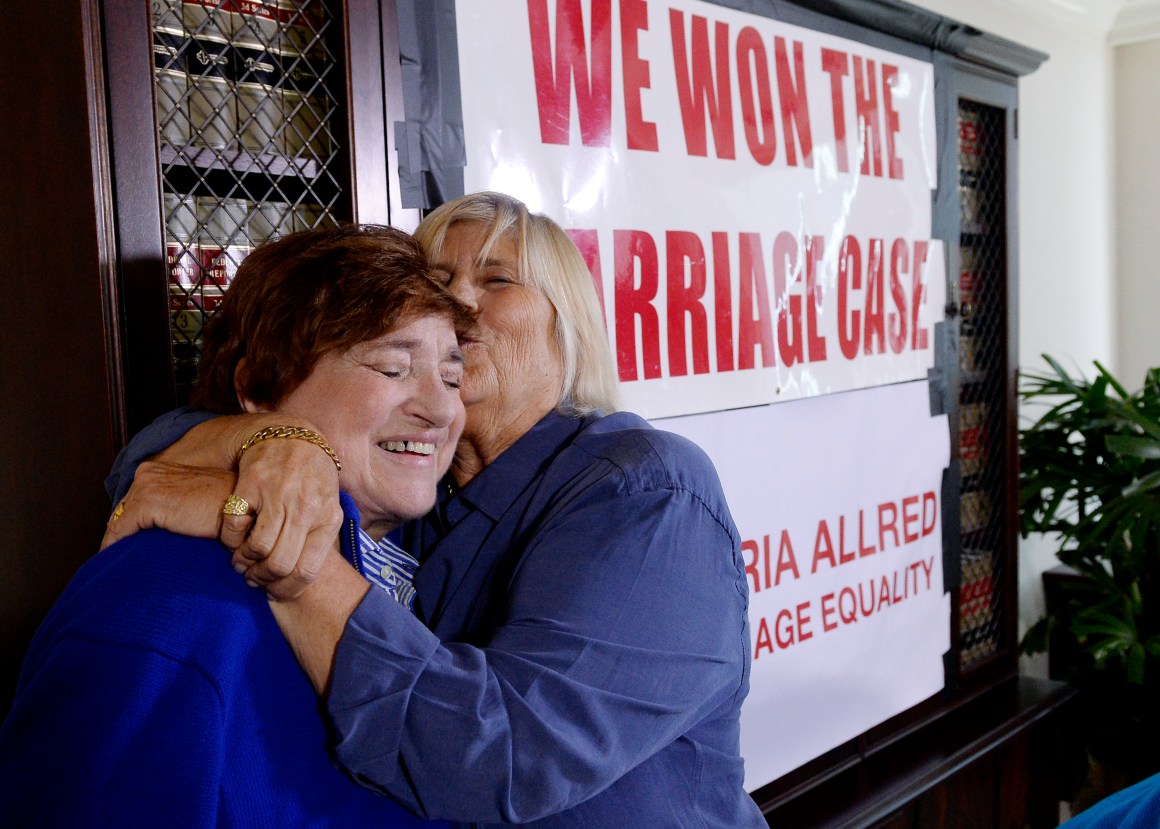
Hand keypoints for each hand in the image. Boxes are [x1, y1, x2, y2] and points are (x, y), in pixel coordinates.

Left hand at [101, 461, 235, 550]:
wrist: (243, 511)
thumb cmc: (225, 513)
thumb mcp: (195, 506)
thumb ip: (175, 511)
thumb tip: (157, 535)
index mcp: (159, 470)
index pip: (133, 503)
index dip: (130, 527)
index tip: (127, 548)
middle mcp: (148, 472)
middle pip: (122, 511)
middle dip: (123, 535)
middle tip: (121, 559)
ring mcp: (146, 486)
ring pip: (118, 521)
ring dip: (118, 542)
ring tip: (118, 565)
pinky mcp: (147, 503)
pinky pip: (118, 530)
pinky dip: (114, 547)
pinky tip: (116, 562)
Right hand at [226, 435, 342, 600]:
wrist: (292, 436)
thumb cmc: (312, 478)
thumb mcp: (329, 506)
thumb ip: (321, 538)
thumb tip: (305, 577)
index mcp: (326, 518)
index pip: (306, 571)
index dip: (285, 590)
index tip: (274, 592)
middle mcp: (304, 508)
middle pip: (279, 564)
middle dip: (262, 578)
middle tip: (254, 578)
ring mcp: (277, 495)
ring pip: (256, 548)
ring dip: (243, 562)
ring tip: (241, 561)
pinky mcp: (251, 484)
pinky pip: (234, 526)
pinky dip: (229, 540)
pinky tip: (234, 539)